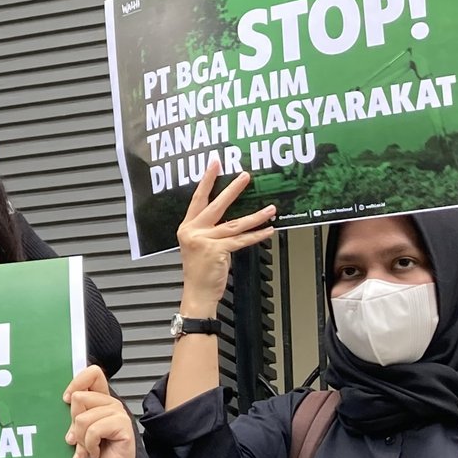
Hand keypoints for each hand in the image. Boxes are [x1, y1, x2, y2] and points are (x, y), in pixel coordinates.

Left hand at [62, 367, 137, 457]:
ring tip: (88, 449)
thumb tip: (66, 399)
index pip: (93, 373)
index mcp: (100, 400)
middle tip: (79, 439)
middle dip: (73, 424)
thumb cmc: (93, 454)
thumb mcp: (78, 430)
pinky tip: (95, 453)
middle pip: (80, 398)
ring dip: (81, 439)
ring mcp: (119, 414)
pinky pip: (94, 430)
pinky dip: (89, 446)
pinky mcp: (124, 427)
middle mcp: (111, 404)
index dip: (76, 383)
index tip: (67, 400)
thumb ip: (75, 414)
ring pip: (83, 418)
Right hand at [176, 162, 274, 315]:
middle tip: (245, 176)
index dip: (207, 180)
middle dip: (233, 189)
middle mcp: (193, 232)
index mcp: (187, 227)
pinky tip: (268, 230)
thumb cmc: (199, 272)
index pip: (198, 199)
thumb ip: (209, 231)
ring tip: (270, 208)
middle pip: (216, 206)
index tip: (215, 164)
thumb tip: (233, 220)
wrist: (197, 293)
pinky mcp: (217, 251)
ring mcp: (204, 241)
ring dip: (255, 215)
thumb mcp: (197, 246)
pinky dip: (257, 235)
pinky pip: (241, 240)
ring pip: (234, 223)